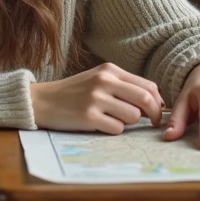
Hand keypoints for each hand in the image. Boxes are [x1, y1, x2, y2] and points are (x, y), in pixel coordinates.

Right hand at [30, 62, 163, 134]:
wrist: (41, 100)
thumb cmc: (74, 92)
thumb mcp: (98, 80)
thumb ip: (124, 87)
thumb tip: (155, 103)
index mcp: (109, 70)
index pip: (148, 85)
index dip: (158, 101)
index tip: (156, 111)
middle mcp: (104, 81)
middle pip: (146, 99)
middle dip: (154, 114)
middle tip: (153, 123)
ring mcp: (96, 99)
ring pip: (133, 116)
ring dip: (128, 123)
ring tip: (113, 119)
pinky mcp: (88, 116)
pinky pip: (117, 129)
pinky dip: (113, 130)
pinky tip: (100, 125)